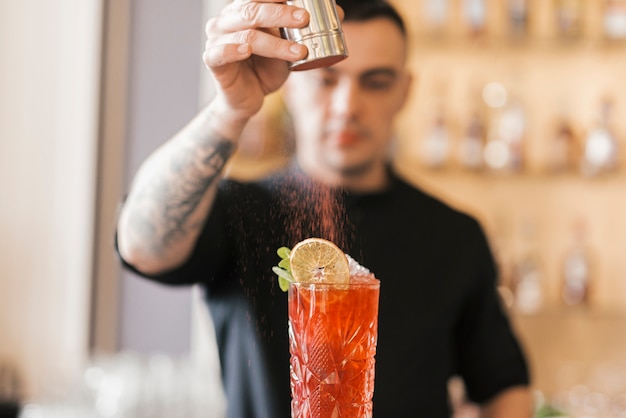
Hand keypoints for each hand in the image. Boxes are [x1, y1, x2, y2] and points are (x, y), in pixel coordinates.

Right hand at [203, 0, 309, 120]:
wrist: (248, 98)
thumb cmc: (265, 69)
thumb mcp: (284, 48)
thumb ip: (293, 32)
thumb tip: (322, 16)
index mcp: (240, 11)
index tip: (300, 0)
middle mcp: (225, 21)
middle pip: (252, 11)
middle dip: (280, 14)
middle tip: (303, 19)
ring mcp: (216, 40)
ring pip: (246, 35)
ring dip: (275, 43)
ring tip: (298, 51)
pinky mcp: (212, 60)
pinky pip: (220, 53)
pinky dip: (233, 50)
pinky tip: (247, 50)